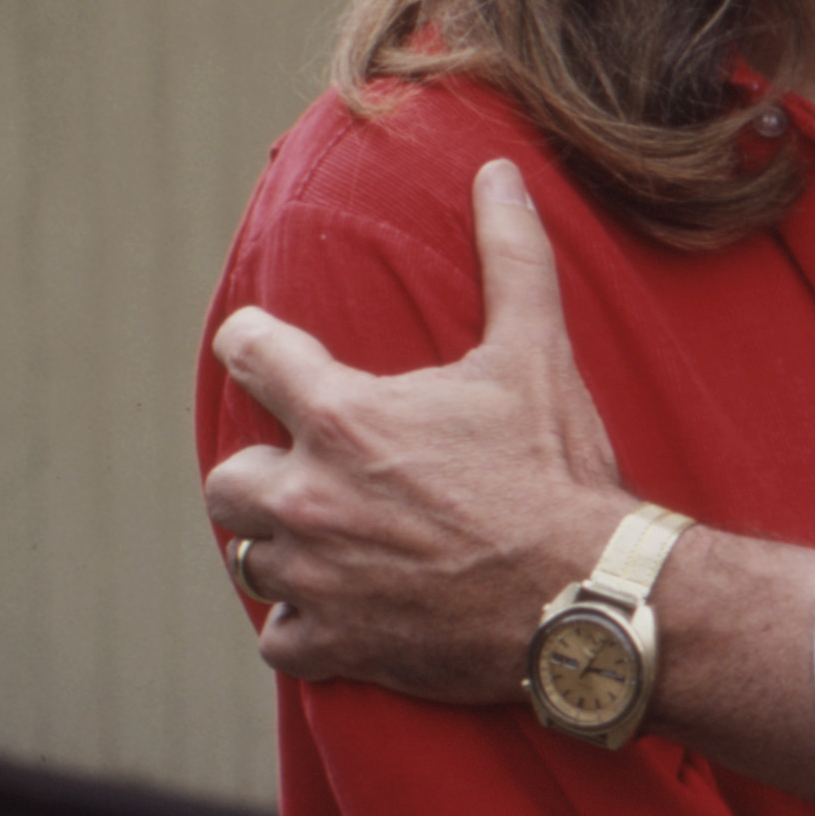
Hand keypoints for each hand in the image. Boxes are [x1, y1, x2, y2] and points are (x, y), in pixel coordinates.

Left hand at [203, 159, 636, 704]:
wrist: (587, 595)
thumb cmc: (558, 470)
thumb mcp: (536, 353)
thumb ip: (510, 256)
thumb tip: (497, 172)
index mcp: (345, 417)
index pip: (248, 354)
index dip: (257, 344)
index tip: (269, 349)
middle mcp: (310, 497)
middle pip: (227, 476)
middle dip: (265, 469)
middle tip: (320, 469)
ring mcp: (315, 577)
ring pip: (250, 555)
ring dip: (284, 544)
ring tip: (335, 535)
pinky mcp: (333, 643)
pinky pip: (279, 635)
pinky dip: (305, 622)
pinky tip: (346, 604)